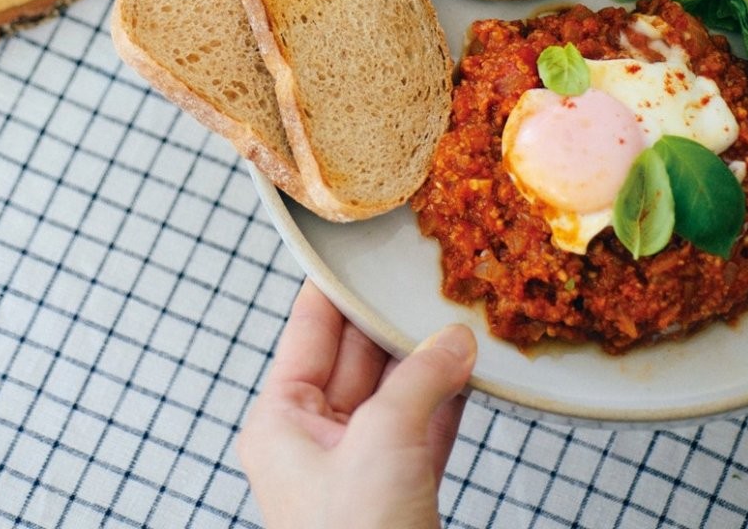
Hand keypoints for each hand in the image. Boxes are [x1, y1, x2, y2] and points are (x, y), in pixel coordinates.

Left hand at [236, 280, 476, 528]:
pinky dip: (445, 404)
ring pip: (394, 396)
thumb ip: (419, 380)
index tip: (358, 254)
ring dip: (427, 363)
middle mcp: (313, 442)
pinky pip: (422, 432)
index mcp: (282, 422)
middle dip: (390, 323)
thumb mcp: (382, 441)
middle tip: (424, 285)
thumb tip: (453, 341)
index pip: (308, 332)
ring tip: (457, 323)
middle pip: (355, 358)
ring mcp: (356, 468)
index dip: (334, 289)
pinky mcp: (397, 493)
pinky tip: (466, 374)